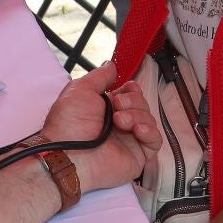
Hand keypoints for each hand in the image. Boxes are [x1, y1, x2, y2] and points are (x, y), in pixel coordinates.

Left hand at [45, 61, 160, 190]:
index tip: (128, 87)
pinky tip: (137, 130)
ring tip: (120, 121)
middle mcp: (119, 125)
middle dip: (133, 101)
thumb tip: (111, 65)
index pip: (131, 95)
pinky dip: (150, 131)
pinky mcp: (137, 157)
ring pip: (149, 120)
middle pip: (142, 105)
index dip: (133, 90)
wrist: (68, 154)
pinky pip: (155, 141)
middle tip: (117, 106)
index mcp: (107, 110)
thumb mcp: (80, 90)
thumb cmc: (69, 123)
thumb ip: (99, 76)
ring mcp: (129, 141)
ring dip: (138, 115)